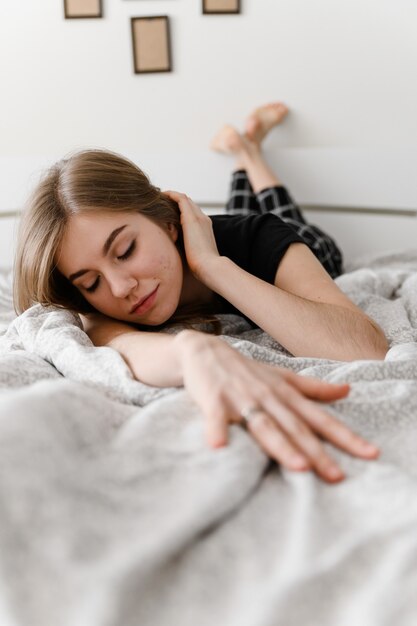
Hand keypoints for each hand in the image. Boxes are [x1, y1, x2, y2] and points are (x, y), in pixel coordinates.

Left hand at [163, 190, 219, 280]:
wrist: (209, 266)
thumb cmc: (201, 266)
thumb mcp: (194, 255)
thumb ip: (187, 250)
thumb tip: (176, 255)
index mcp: (205, 229)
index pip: (193, 214)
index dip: (181, 211)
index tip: (169, 212)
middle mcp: (203, 219)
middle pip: (189, 204)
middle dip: (176, 201)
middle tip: (161, 202)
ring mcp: (199, 217)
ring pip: (185, 199)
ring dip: (172, 197)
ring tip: (160, 197)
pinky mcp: (191, 218)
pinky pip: (180, 199)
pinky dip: (171, 195)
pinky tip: (161, 195)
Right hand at [175, 330, 379, 483]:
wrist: (205, 350)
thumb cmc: (246, 370)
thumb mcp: (282, 377)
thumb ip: (313, 388)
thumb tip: (347, 390)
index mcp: (286, 394)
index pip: (320, 419)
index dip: (345, 436)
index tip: (370, 454)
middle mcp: (268, 397)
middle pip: (296, 428)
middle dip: (317, 452)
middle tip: (337, 476)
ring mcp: (241, 398)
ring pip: (264, 425)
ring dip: (281, 445)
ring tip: (298, 467)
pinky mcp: (214, 400)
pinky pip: (216, 417)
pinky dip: (217, 430)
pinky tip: (218, 446)